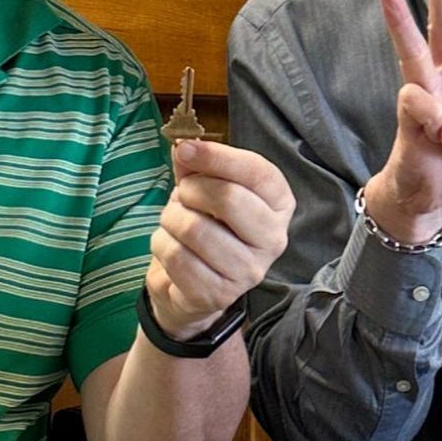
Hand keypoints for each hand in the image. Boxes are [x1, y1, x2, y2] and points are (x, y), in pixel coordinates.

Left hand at [146, 141, 294, 338]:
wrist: (191, 284)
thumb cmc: (205, 223)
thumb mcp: (204, 186)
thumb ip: (197, 163)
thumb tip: (184, 145)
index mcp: (279, 205)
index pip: (258, 172)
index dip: (218, 156)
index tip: (184, 149)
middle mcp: (273, 239)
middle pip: (229, 198)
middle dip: (192, 189)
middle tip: (183, 194)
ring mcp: (249, 271)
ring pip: (195, 229)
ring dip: (171, 219)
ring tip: (174, 223)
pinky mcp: (219, 295)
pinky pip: (177, 257)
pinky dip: (162, 246)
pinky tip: (171, 248)